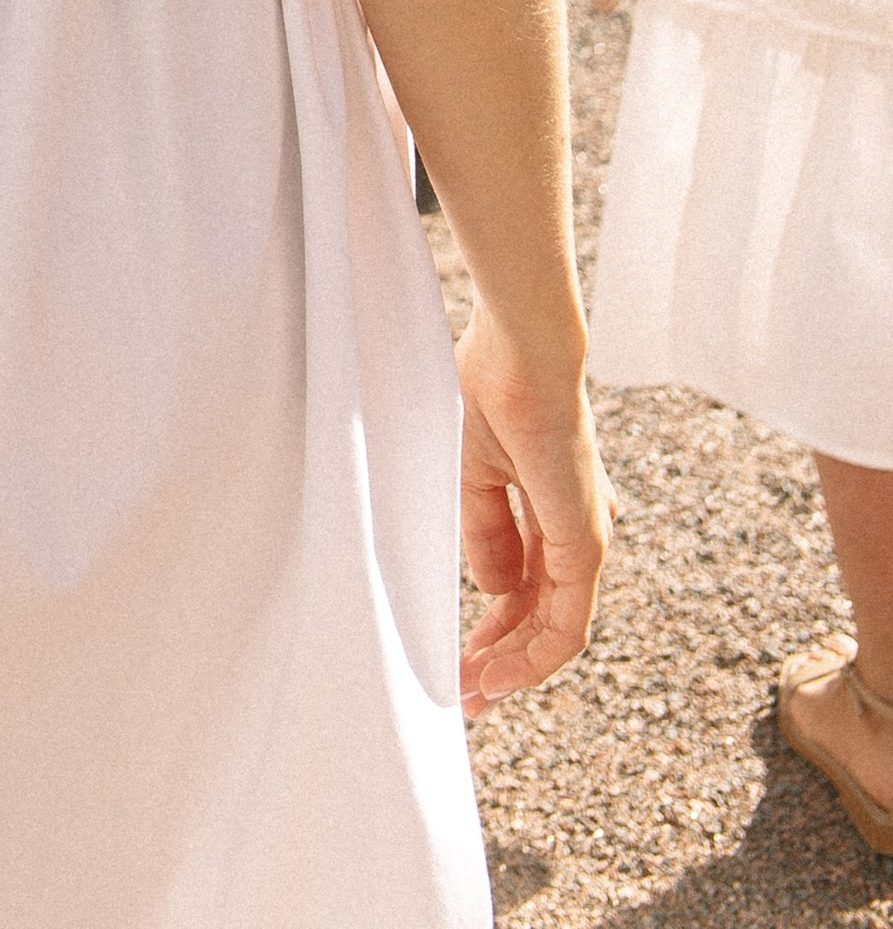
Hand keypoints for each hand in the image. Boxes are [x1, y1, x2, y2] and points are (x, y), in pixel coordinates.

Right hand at [456, 307, 613, 699]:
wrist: (521, 354)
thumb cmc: (490, 390)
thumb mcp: (474, 473)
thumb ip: (486, 533)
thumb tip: (493, 591)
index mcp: (552, 504)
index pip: (526, 583)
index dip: (493, 624)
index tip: (460, 654)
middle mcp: (575, 527)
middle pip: (540, 612)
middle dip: (501, 655)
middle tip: (465, 691)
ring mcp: (584, 538)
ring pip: (555, 627)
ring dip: (514, 666)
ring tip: (474, 693)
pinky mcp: (586, 545)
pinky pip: (567, 622)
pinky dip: (533, 655)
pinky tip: (498, 673)